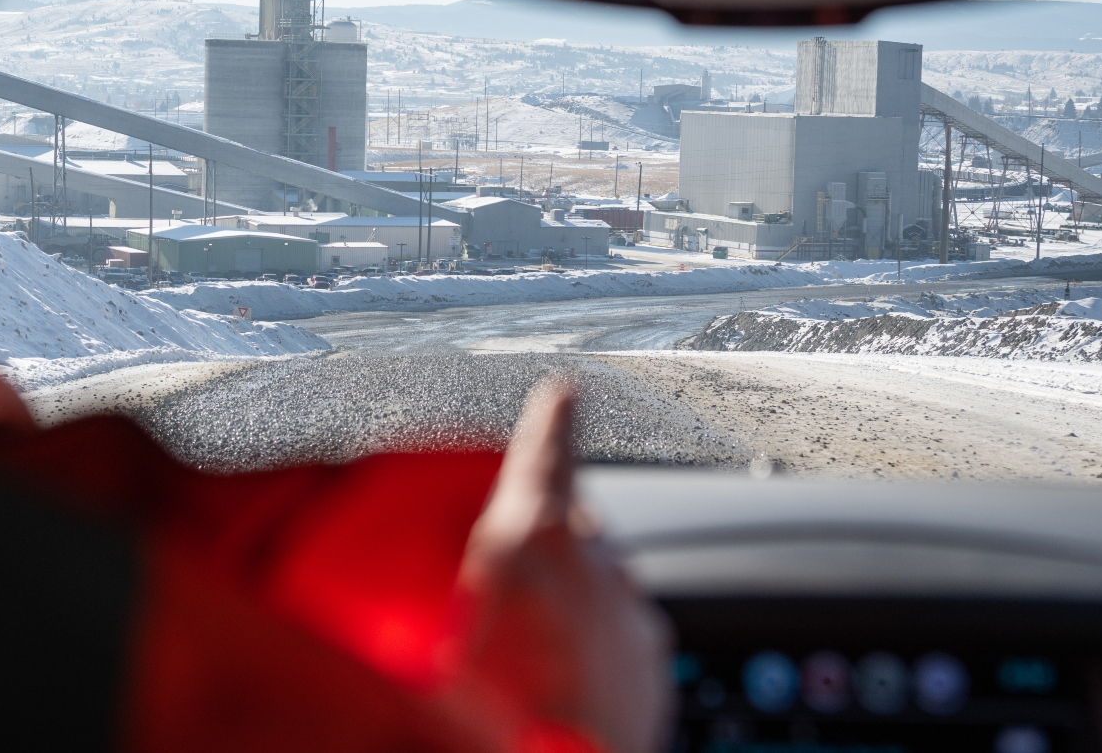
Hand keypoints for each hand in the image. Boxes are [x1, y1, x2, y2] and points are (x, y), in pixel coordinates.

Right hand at [449, 378, 672, 752]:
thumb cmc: (500, 708)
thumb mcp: (452, 611)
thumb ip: (466, 565)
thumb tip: (450, 548)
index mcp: (536, 535)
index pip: (545, 454)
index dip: (551, 422)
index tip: (564, 392)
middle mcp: (595, 565)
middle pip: (573, 526)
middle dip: (548, 537)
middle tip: (504, 577)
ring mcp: (629, 616)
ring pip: (599, 581)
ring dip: (570, 597)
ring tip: (526, 644)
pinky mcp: (652, 666)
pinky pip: (621, 631)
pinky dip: (595, 643)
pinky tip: (560, 680)